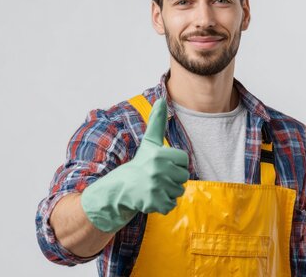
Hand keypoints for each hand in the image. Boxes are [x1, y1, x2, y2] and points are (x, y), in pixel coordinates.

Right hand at [81, 98, 188, 232]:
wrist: (121, 188)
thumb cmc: (141, 162)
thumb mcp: (150, 142)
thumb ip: (157, 121)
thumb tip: (161, 99)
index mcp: (159, 154)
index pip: (184, 160)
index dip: (175, 163)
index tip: (162, 164)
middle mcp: (157, 170)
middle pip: (184, 177)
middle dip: (173, 178)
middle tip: (158, 177)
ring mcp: (155, 187)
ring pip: (179, 191)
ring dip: (169, 191)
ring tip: (155, 186)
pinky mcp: (153, 203)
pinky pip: (171, 205)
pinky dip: (164, 204)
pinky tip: (152, 197)